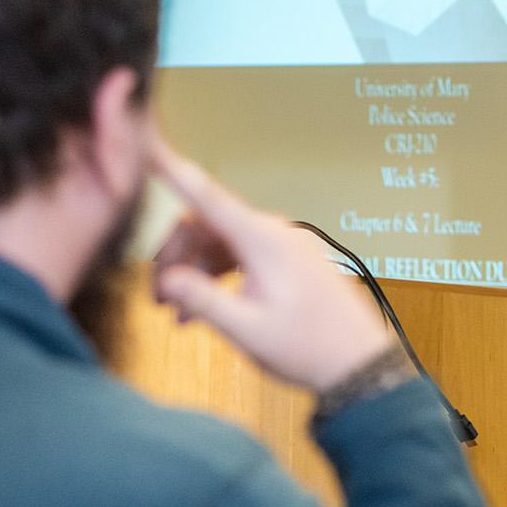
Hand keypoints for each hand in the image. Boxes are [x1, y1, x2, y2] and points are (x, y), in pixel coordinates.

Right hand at [149, 142, 404, 391]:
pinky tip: (200, 312)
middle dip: (174, 256)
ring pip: (220, 243)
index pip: (207, 195)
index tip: (146, 143)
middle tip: (156, 299)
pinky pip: (240, 256)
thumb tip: (166, 279)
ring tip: (174, 314)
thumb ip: (203, 301)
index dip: (171, 168)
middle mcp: (273, 233)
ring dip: (193, 272)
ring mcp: (282, 244)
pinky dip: (217, 277)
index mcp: (264, 240)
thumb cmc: (309, 348)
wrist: (360, 362)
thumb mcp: (247, 330)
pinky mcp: (288, 260)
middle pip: (205, 225)